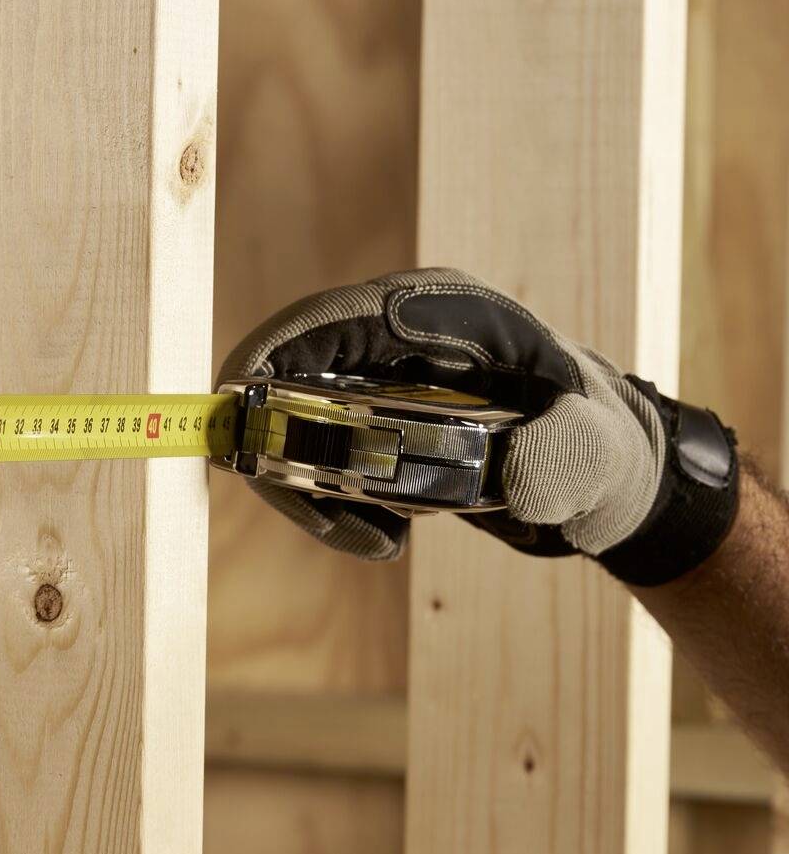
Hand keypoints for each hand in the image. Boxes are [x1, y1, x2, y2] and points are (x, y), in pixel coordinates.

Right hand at [216, 268, 738, 584]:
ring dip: (304, 490)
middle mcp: (390, 330)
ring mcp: (369, 371)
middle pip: (280, 377)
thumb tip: (517, 476)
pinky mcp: (360, 414)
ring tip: (376, 541)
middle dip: (282, 460)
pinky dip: (321, 500)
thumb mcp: (598, 453)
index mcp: (440, 312)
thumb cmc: (606, 450)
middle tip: (341, 530)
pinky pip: (304, 453)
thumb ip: (567, 455)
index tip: (247, 443)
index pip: (321, 323)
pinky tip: (380, 536)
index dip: (263, 371)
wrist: (605, 475)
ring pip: (281, 421)